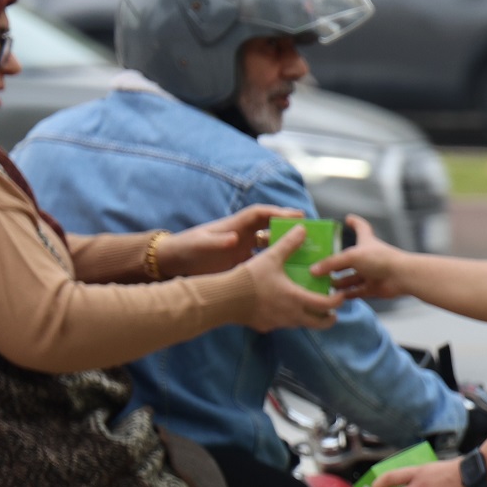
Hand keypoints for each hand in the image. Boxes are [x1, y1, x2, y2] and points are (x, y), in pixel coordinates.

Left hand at [159, 204, 301, 277]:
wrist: (174, 262)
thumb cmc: (186, 249)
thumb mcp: (200, 245)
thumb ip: (216, 242)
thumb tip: (233, 239)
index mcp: (235, 225)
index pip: (261, 214)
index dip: (280, 212)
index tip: (298, 215)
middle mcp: (242, 235)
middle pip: (271, 227)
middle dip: (290, 228)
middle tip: (312, 233)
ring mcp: (242, 249)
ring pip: (270, 244)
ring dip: (286, 247)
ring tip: (307, 254)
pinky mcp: (241, 263)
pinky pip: (263, 261)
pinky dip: (275, 264)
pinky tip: (289, 274)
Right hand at [243, 230, 343, 330]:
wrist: (225, 298)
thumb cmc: (250, 277)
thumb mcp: (271, 257)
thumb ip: (289, 244)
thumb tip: (303, 229)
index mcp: (297, 298)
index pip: (326, 305)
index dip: (338, 301)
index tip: (341, 296)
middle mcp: (291, 315)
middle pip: (319, 324)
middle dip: (329, 318)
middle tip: (332, 310)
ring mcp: (279, 323)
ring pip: (301, 324)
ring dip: (309, 317)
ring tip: (309, 306)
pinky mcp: (266, 326)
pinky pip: (282, 324)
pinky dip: (288, 318)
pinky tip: (282, 307)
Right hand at [314, 214, 408, 299]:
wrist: (402, 276)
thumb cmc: (380, 259)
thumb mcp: (352, 256)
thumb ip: (332, 263)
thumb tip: (313, 270)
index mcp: (366, 242)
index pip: (361, 227)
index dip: (355, 222)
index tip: (348, 218)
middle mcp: (368, 257)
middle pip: (348, 259)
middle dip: (335, 264)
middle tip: (318, 269)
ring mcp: (371, 273)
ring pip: (350, 278)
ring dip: (338, 282)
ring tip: (322, 285)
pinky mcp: (373, 288)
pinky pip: (356, 292)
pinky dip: (346, 295)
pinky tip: (334, 297)